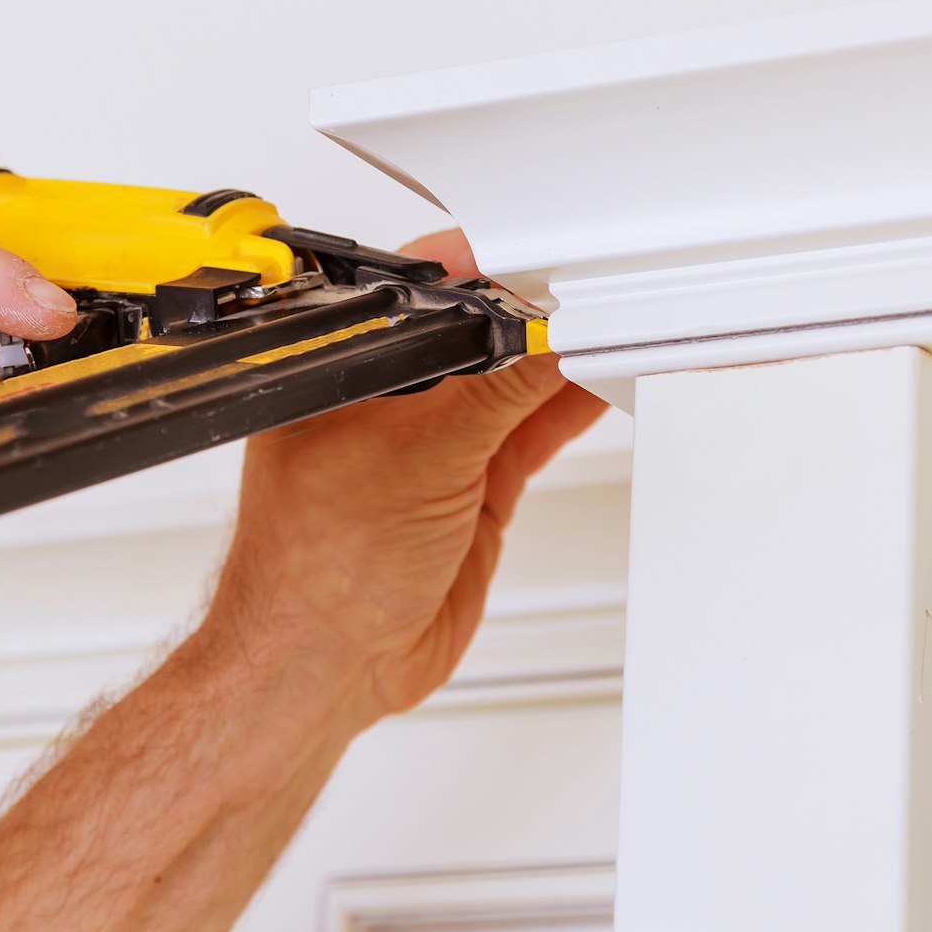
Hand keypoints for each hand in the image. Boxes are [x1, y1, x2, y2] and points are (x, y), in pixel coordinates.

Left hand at [206, 229, 606, 724]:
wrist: (327, 666)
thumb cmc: (314, 569)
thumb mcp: (418, 458)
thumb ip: (492, 395)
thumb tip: (545, 339)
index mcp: (350, 368)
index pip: (432, 298)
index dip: (492, 276)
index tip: (549, 265)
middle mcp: (392, 400)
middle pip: (484, 336)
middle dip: (539, 316)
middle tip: (596, 297)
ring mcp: (437, 445)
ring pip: (516, 384)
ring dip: (565, 361)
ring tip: (617, 331)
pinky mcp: (472, 488)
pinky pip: (532, 432)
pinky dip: (572, 408)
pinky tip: (604, 383)